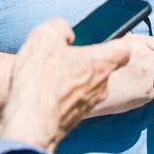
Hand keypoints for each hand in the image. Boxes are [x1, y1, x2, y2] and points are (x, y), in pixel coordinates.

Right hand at [0, 19, 129, 151]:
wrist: (29, 125)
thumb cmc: (40, 81)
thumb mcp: (44, 37)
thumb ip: (59, 27)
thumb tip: (65, 33)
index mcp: (102, 63)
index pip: (124, 50)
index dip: (115, 42)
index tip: (102, 39)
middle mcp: (102, 86)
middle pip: (104, 68)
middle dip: (88, 60)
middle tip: (67, 56)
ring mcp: (90, 105)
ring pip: (88, 86)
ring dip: (75, 78)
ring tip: (51, 74)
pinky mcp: (74, 119)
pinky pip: (74, 101)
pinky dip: (64, 95)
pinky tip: (45, 91)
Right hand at [89, 34, 153, 116]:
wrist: (84, 90)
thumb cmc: (92, 70)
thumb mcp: (108, 47)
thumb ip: (126, 46)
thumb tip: (139, 49)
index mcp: (135, 42)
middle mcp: (144, 55)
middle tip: (145, 76)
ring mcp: (147, 73)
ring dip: (151, 82)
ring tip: (134, 85)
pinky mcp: (146, 91)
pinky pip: (153, 93)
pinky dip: (144, 95)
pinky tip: (130, 94)